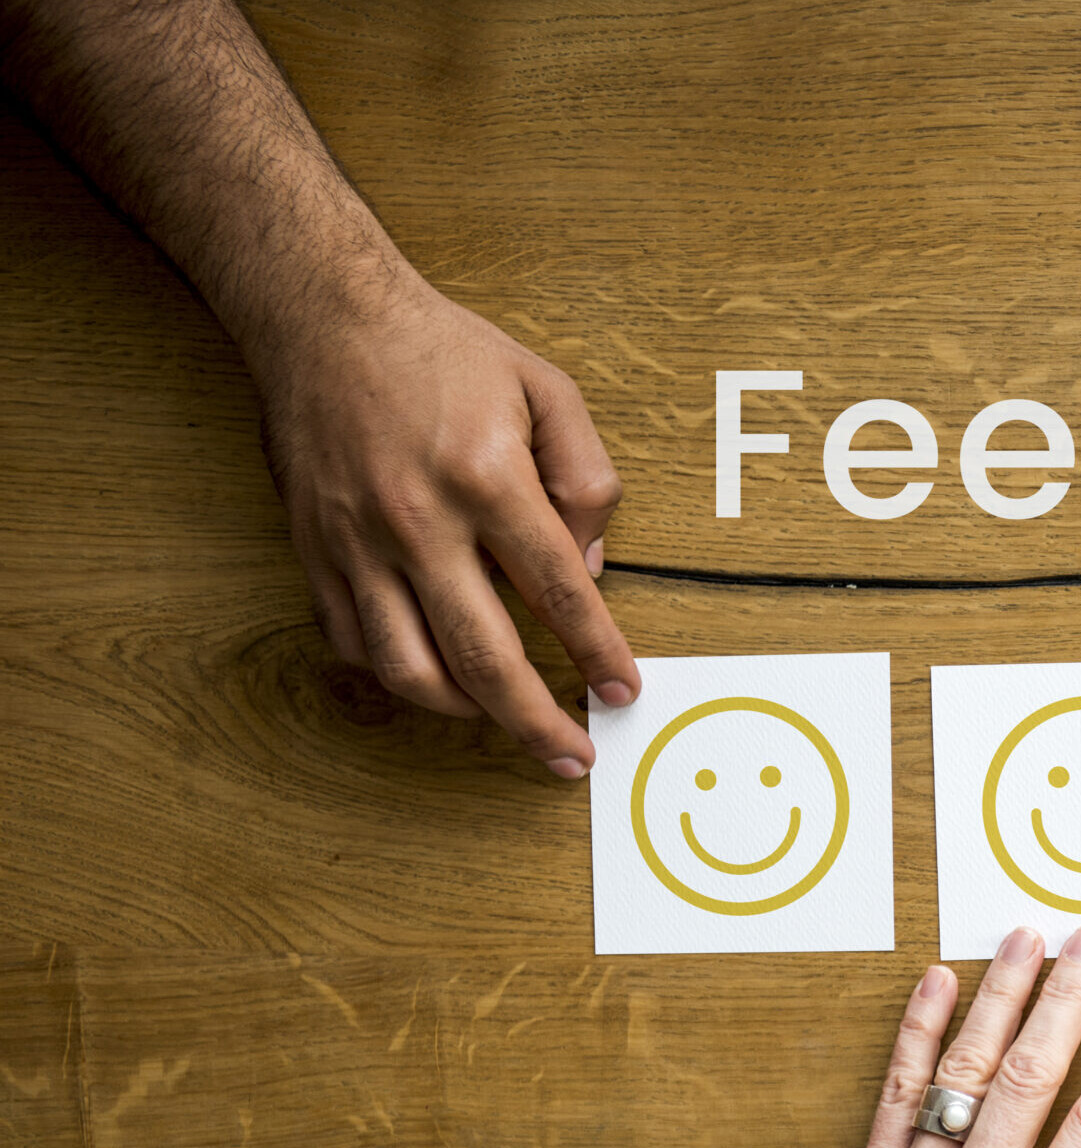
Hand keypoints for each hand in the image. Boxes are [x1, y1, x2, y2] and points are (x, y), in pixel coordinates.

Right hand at [244, 269, 639, 775]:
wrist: (325, 316)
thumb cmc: (445, 352)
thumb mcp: (549, 390)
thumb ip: (587, 480)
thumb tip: (590, 570)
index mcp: (488, 479)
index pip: (559, 594)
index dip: (598, 653)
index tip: (622, 690)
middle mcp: (418, 520)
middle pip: (483, 656)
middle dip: (536, 720)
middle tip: (570, 755)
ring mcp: (358, 541)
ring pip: (409, 668)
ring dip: (465, 712)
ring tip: (503, 719)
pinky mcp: (315, 550)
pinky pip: (355, 643)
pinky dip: (399, 674)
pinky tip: (436, 674)